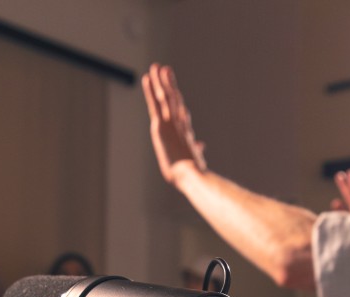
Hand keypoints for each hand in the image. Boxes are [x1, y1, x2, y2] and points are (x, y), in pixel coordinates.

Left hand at [142, 63, 206, 184]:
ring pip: (166, 97)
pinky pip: (156, 103)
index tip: (175, 91)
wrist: (190, 175)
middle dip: (170, 85)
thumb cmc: (192, 175)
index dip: (178, 102)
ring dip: (162, 81)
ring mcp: (172, 123)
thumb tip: (202, 144)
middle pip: (175, 101)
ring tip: (158, 67)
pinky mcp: (162, 125)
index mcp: (186, 135)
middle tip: (165, 69)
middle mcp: (180, 125)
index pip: (182, 115)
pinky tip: (147, 78)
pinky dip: (151, 90)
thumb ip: (197, 151)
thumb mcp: (193, 162)